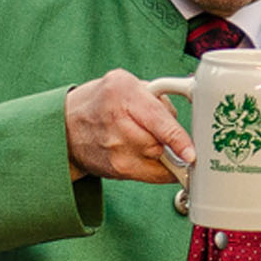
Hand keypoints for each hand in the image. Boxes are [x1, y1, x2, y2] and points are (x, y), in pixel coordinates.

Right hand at [64, 69, 193, 182]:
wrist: (67, 127)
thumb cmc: (104, 103)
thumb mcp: (128, 85)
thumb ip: (159, 97)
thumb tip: (194, 112)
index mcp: (124, 92)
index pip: (157, 120)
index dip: (177, 139)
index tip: (190, 154)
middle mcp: (118, 121)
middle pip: (161, 141)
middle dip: (171, 140)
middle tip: (161, 132)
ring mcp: (116, 149)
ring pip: (160, 159)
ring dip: (164, 152)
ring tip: (145, 138)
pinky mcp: (118, 169)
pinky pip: (153, 175)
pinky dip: (160, 168)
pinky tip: (147, 156)